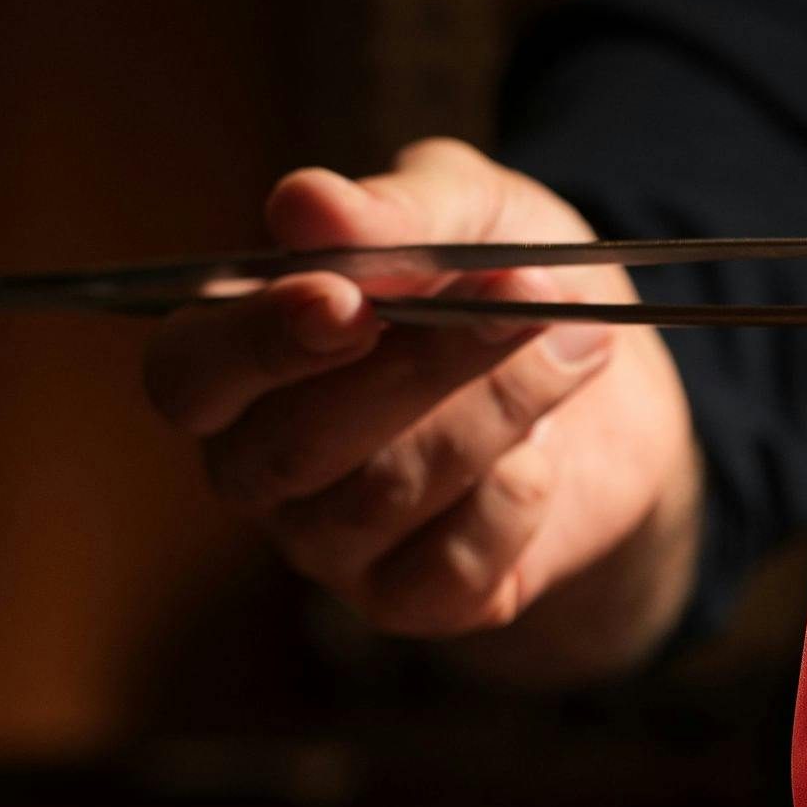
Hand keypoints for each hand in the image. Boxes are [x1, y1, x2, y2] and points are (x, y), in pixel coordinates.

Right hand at [143, 138, 697, 655]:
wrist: (617, 389)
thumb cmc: (507, 282)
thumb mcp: (473, 212)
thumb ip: (395, 210)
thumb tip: (305, 205)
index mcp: (237, 357)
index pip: (189, 376)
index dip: (258, 344)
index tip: (347, 300)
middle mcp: (262, 462)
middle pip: (290, 446)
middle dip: (417, 367)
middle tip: (521, 295)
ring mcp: (331, 545)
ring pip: (381, 498)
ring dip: (495, 411)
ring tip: (571, 345)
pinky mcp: (414, 602)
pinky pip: (447, 570)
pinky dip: (514, 502)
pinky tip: (547, 456)